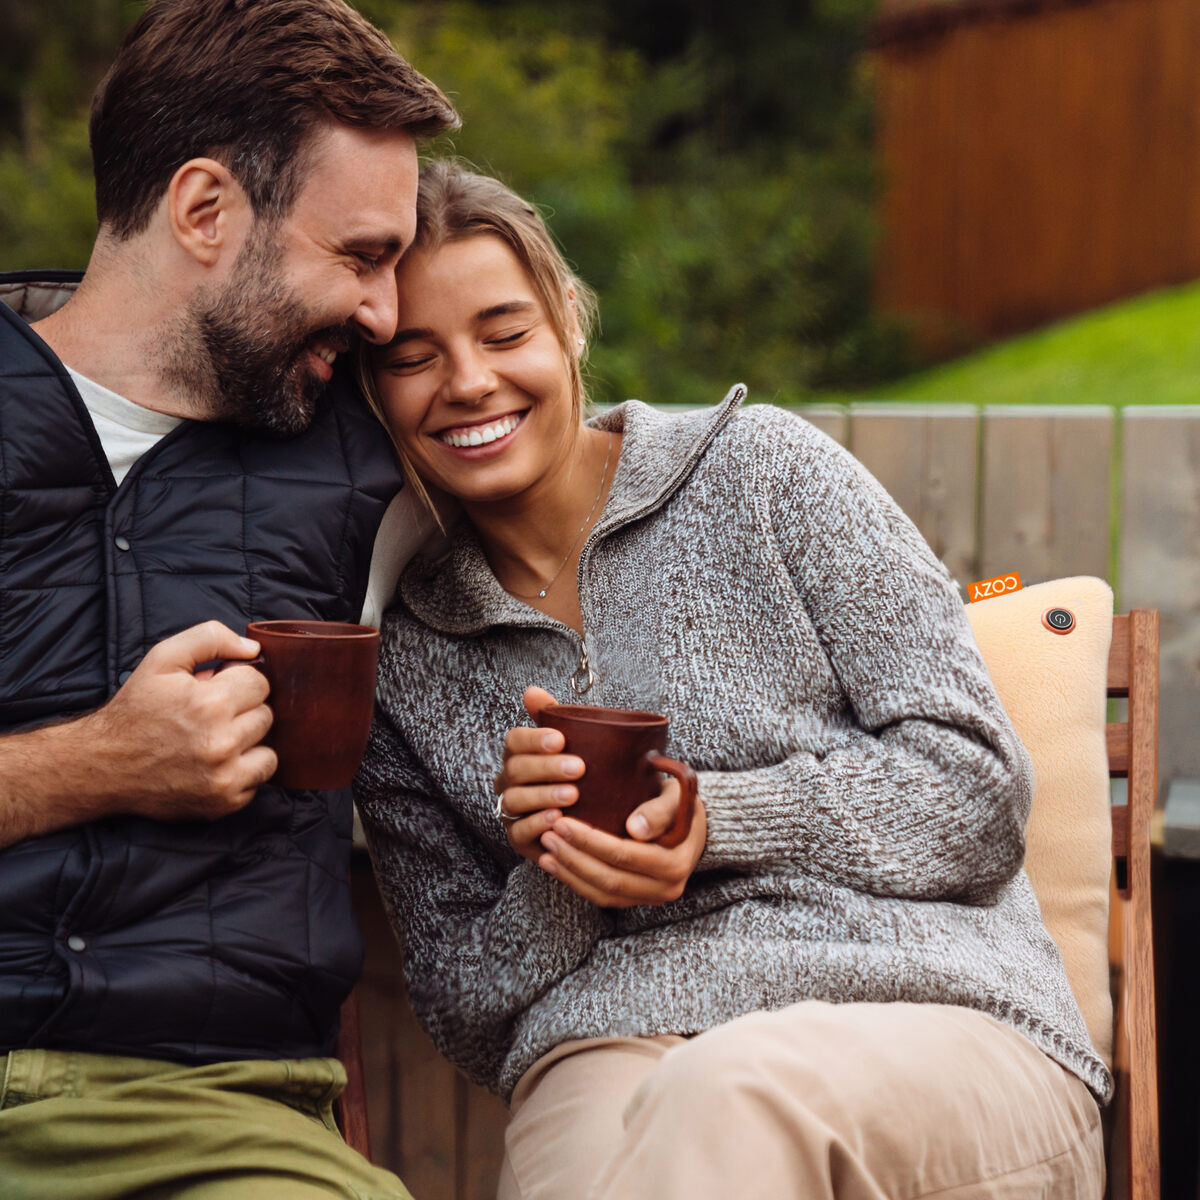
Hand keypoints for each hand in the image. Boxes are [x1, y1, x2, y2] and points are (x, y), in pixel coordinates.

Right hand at [81, 621, 276, 820]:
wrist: (104, 766)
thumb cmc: (136, 709)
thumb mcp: (163, 659)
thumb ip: (210, 638)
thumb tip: (254, 649)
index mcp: (210, 704)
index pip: (260, 683)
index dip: (238, 683)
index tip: (216, 690)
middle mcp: (221, 743)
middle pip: (267, 715)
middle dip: (243, 711)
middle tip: (211, 716)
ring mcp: (224, 777)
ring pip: (270, 750)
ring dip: (249, 743)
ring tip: (216, 739)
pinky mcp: (223, 803)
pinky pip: (259, 779)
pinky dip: (243, 771)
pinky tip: (215, 763)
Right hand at [495, 688, 582, 861]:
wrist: (586, 818)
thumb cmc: (576, 776)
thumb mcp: (571, 745)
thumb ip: (552, 717)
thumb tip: (531, 690)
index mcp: (518, 755)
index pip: (514, 740)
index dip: (533, 739)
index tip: (560, 739)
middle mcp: (508, 781)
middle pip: (516, 769)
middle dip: (546, 767)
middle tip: (578, 768)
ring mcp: (510, 810)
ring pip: (515, 800)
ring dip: (544, 795)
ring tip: (573, 795)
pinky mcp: (517, 838)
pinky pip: (519, 831)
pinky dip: (538, 823)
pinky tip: (558, 818)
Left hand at [539, 777, 706, 906]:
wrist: (691, 825)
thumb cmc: (680, 803)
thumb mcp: (677, 797)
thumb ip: (659, 810)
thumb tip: (635, 829)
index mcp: (676, 863)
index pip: (625, 855)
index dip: (590, 841)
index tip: (563, 822)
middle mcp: (667, 888)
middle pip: (610, 879)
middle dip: (574, 857)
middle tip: (548, 834)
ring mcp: (651, 898)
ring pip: (602, 893)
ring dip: (570, 872)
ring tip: (546, 848)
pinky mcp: (636, 899)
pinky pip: (602, 897)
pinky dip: (575, 882)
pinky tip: (554, 863)